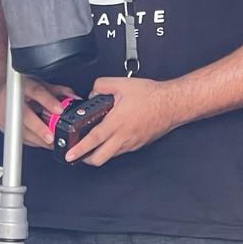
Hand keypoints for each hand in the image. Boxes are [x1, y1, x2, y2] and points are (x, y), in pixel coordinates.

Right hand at [0, 77, 75, 149]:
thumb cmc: (21, 88)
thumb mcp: (40, 84)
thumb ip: (58, 91)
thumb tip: (74, 98)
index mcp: (23, 86)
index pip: (36, 92)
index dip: (48, 101)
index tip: (59, 110)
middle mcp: (12, 99)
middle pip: (25, 115)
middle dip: (39, 128)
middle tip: (51, 137)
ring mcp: (5, 113)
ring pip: (20, 130)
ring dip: (37, 138)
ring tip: (50, 143)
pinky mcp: (2, 125)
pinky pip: (18, 136)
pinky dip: (32, 141)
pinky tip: (41, 142)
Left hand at [65, 77, 179, 166]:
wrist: (172, 104)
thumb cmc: (151, 96)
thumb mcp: (121, 83)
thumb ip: (101, 86)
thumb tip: (92, 94)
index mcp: (116, 122)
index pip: (93, 140)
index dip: (79, 149)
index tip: (69, 155)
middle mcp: (123, 137)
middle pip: (99, 158)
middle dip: (85, 159)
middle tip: (77, 154)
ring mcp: (131, 143)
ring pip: (110, 156)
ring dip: (98, 154)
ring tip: (92, 146)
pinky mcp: (138, 144)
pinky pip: (121, 151)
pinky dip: (112, 148)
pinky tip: (110, 139)